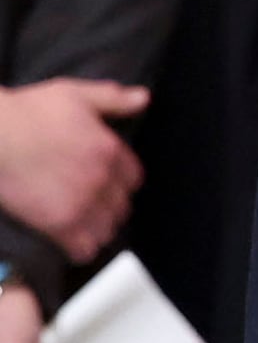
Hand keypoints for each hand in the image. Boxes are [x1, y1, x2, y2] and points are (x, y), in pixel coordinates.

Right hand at [0, 80, 148, 261]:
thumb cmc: (28, 111)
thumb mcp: (75, 93)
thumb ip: (113, 98)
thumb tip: (144, 98)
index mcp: (109, 149)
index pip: (134, 178)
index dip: (123, 183)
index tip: (111, 185)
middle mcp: (101, 178)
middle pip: (122, 206)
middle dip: (111, 207)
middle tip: (96, 207)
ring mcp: (82, 203)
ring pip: (107, 230)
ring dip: (100, 230)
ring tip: (87, 226)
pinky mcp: (58, 224)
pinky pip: (84, 249)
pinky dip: (82, 249)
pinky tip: (74, 244)